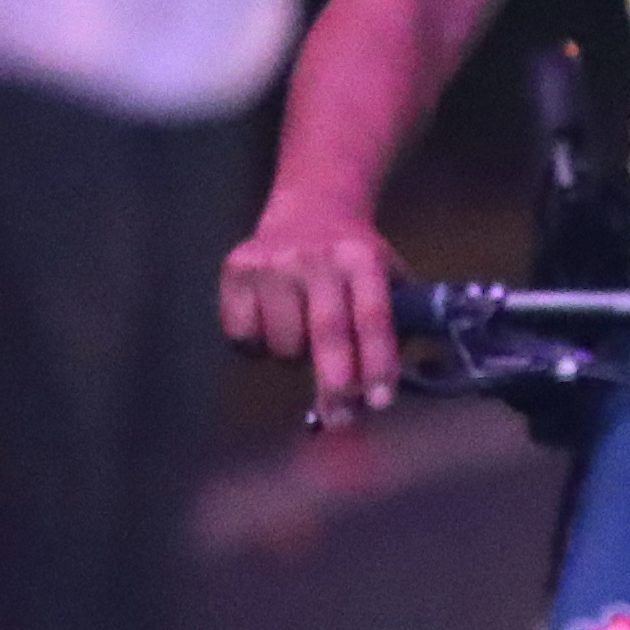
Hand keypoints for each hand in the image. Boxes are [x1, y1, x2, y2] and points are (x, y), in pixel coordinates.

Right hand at [220, 196, 406, 418]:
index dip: (377, 362)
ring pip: (283, 343)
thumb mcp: (389, 278)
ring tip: (303, 336)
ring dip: (295, 360)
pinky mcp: (235, 270)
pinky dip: (258, 347)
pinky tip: (271, 323)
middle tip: (341, 418)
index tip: (380, 402)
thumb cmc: (356, 262)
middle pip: (327, 334)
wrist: (309, 210)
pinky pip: (243, 337)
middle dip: (336, 385)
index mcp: (362, 258)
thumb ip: (394, 327)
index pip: (373, 318)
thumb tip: (377, 397)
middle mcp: (317, 257)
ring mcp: (272, 262)